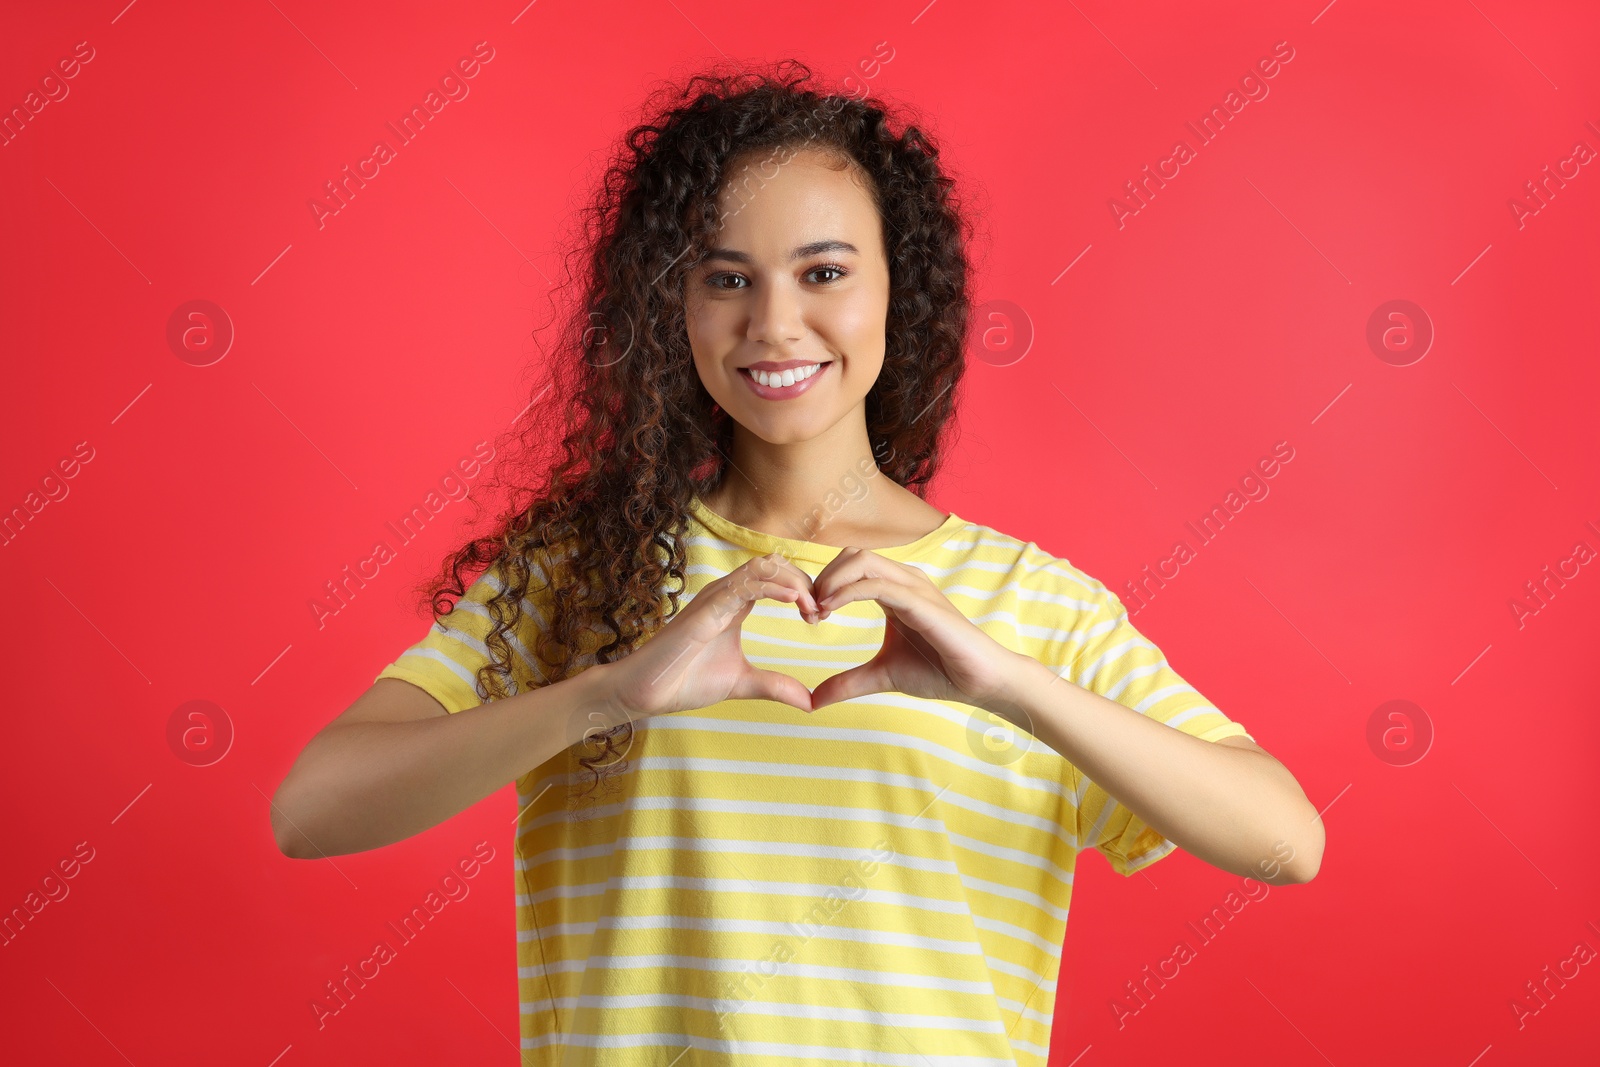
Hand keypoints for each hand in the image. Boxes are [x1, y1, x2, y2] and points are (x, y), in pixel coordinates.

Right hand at [603, 551, 820, 719]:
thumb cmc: (685, 681)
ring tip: (811, 607)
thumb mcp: (743, 683)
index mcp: (734, 604)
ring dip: (793, 582)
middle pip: (774, 564)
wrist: (645, 692)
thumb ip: (775, 686)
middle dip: (804, 582)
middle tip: (820, 613)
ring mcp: (714, 598)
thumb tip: (810, 702)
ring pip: (762, 567)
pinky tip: (793, 600)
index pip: (775, 577)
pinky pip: (744, 586)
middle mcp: (725, 593)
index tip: (818, 618)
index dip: (803, 590)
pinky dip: (773, 587)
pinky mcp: (706, 610)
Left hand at [808, 547, 1029, 712]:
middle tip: (809, 612)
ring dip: (832, 581)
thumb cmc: (939, 672)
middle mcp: (905, 581)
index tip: (809, 616)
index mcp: (895, 590)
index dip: (824, 584)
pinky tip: (831, 609)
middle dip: (823, 578)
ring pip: (863, 561)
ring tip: (818, 611)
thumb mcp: (882, 676)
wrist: (980, 682)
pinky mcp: (922, 603)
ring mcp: (915, 588)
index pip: (851, 566)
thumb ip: (849, 682)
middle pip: (853, 555)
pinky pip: (878, 584)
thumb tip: (813, 701)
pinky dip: (848, 592)